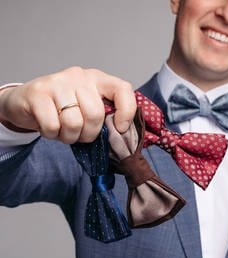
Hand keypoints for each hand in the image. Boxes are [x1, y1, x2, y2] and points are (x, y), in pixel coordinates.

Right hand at [0, 67, 136, 142]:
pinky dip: (52, 135)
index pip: (122, 89)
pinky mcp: (38, 92)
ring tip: (63, 131)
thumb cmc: (63, 109)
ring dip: (69, 137)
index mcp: (98, 79)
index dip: (126, 111)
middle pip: (95, 114)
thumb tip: (120, 135)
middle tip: (79, 134)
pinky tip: (50, 128)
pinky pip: (52, 126)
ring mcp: (58, 82)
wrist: (26, 102)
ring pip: (74, 123)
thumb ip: (104, 116)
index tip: (120, 128)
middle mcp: (80, 76)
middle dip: (88, 134)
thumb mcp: (87, 108)